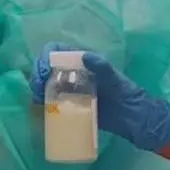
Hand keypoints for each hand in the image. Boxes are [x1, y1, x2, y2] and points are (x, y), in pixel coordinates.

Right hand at [30, 43, 169, 151]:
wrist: (133, 119)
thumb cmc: (126, 94)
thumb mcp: (115, 79)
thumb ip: (102, 67)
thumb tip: (85, 56)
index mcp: (82, 62)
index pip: (56, 50)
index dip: (44, 57)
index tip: (44, 72)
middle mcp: (73, 73)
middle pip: (46, 67)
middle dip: (37, 75)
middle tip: (38, 89)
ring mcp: (70, 89)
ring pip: (45, 83)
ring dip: (37, 88)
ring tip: (38, 100)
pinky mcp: (69, 105)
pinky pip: (51, 101)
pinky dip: (42, 103)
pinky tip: (41, 108)